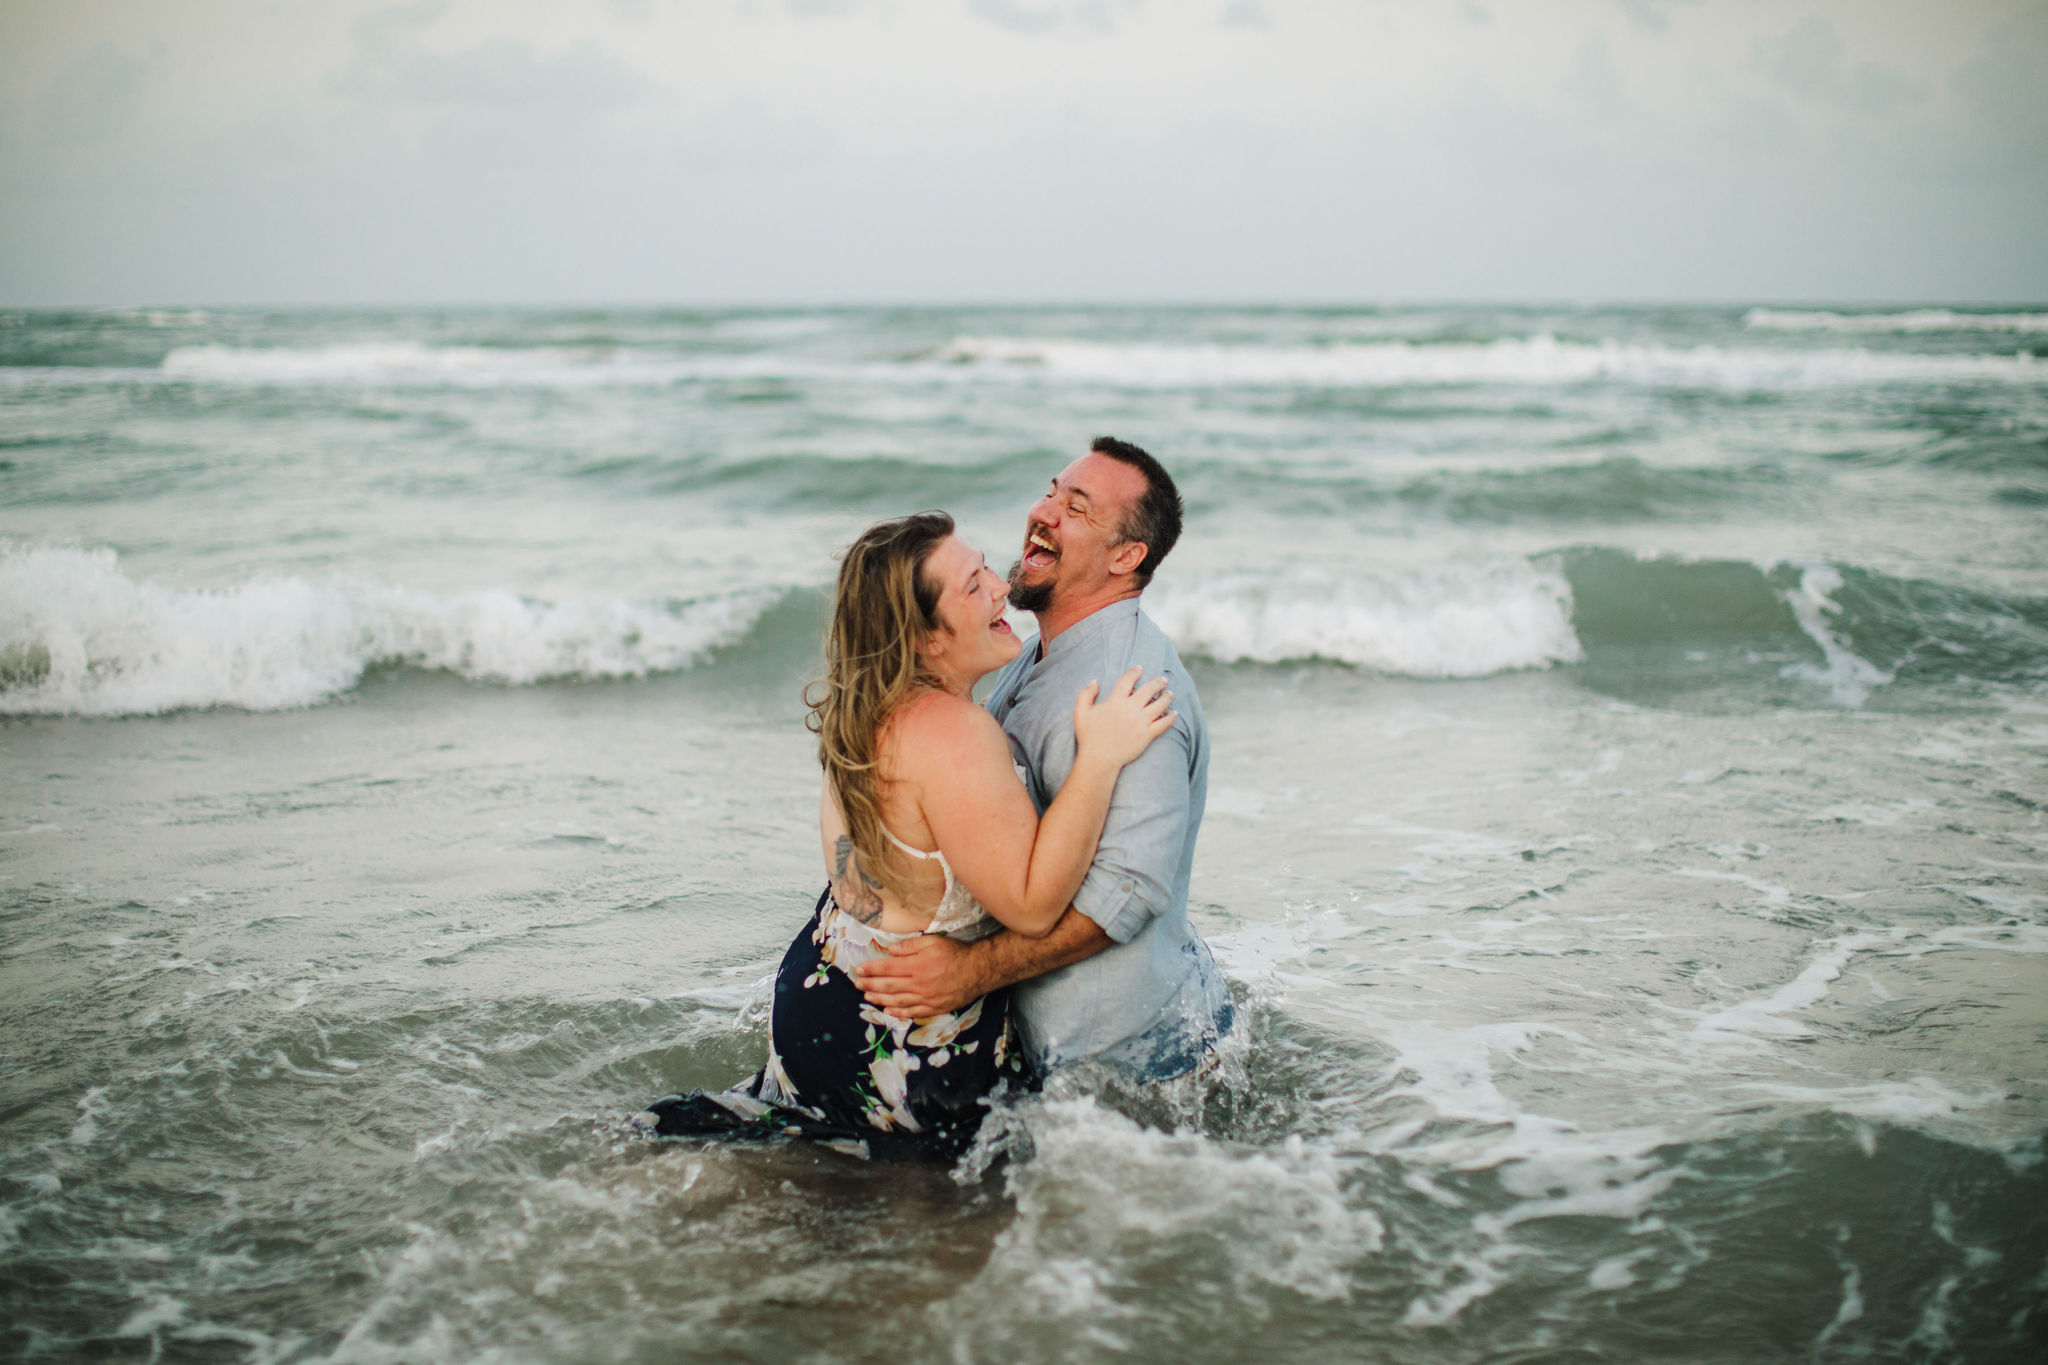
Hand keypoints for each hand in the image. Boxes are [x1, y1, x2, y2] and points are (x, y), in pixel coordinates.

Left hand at [852, 935, 985, 1017]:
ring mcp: (926, 998)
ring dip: (879, 999)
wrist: (978, 971)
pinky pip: (912, 1012)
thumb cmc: (955, 953)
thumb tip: (891, 950)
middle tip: (857, 984)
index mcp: (917, 966)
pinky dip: (898, 1013)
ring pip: (897, 1001)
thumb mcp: (933, 941)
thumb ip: (911, 945)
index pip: (888, 968)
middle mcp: (919, 984)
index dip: (871, 969)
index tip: (859, 969)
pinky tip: (888, 1011)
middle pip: (889, 986)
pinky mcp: (934, 1008)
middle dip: (870, 984)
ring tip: (867, 997)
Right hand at [1071, 665, 1173, 768]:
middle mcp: (1130, 709)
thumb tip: (1095, 681)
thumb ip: (1086, 694)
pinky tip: (1174, 713)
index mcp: (1115, 701)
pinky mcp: (1147, 735)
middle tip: (1163, 680)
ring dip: (1167, 697)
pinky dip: (1171, 718)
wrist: (1099, 759)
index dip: (1134, 672)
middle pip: (1148, 690)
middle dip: (1157, 683)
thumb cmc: (1088, 736)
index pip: (1128, 681)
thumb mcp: (1080, 712)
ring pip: (1159, 705)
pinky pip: (1163, 724)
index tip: (1140, 669)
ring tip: (1170, 694)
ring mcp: (1141, 722)